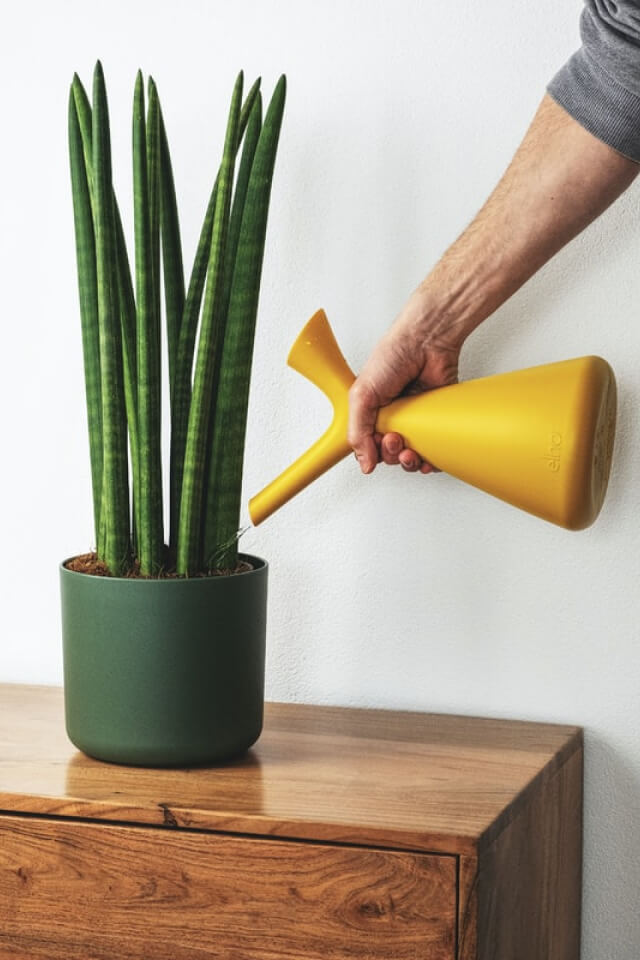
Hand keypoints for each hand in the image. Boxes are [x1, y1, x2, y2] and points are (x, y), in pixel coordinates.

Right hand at [348, 287, 461, 473]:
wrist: (426, 342)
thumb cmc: (393, 356)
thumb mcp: (361, 395)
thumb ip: (357, 431)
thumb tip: (364, 462)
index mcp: (372, 412)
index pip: (368, 445)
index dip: (372, 453)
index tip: (376, 446)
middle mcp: (393, 417)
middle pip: (390, 454)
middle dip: (391, 454)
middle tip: (394, 440)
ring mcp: (415, 420)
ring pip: (412, 456)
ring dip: (410, 461)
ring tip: (410, 450)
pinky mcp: (436, 420)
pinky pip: (435, 449)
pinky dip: (431, 460)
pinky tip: (427, 458)